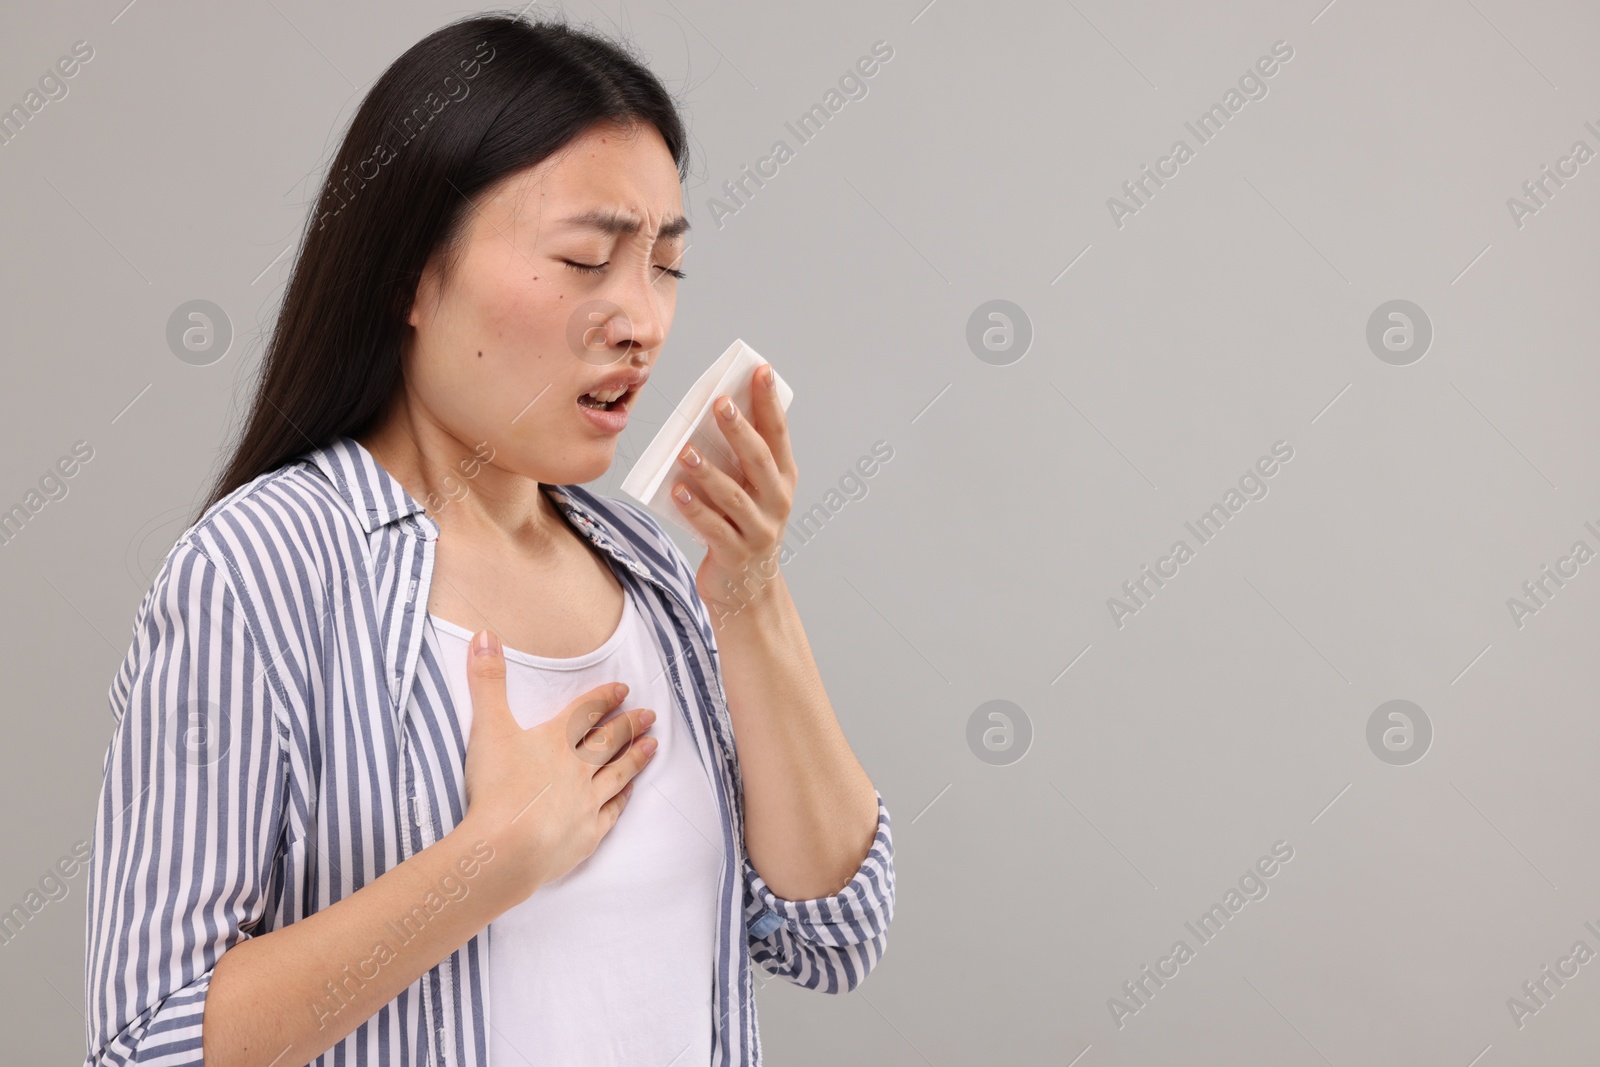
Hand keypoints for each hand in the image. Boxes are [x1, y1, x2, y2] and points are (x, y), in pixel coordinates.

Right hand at [457, 629, 657, 909]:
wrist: (507, 848)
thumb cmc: (496, 787)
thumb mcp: (487, 727)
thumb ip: (487, 681)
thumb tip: (484, 635)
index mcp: (556, 741)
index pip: (586, 713)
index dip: (604, 698)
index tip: (624, 689)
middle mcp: (578, 768)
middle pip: (608, 741)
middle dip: (629, 725)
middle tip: (649, 714)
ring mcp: (586, 803)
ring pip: (617, 774)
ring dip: (635, 757)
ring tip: (653, 744)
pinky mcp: (587, 835)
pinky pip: (611, 812)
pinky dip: (622, 799)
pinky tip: (630, 792)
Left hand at [671, 364, 797, 611]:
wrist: (749, 590)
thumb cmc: (744, 527)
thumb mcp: (751, 492)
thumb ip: (738, 460)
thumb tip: (707, 418)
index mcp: (783, 479)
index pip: (778, 433)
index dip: (770, 402)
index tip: (760, 370)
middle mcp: (777, 502)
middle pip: (758, 460)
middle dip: (740, 430)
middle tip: (720, 403)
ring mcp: (759, 530)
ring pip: (734, 496)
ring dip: (709, 472)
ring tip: (686, 451)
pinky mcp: (735, 553)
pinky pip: (713, 528)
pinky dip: (695, 509)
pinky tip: (677, 491)